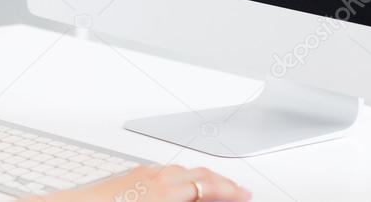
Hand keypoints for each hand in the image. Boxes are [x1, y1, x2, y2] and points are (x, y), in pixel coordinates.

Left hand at [31, 165, 250, 201]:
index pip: (207, 185)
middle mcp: (152, 176)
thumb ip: (188, 200)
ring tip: (211, 190)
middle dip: (219, 181)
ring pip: (178, 171)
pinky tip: (176, 187)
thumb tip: (204, 197)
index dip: (230, 189)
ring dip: (198, 178)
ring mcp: (138, 174)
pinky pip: (160, 173)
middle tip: (236, 190)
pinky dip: (177, 178)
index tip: (244, 194)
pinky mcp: (126, 176)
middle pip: (196, 173)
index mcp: (164, 189)